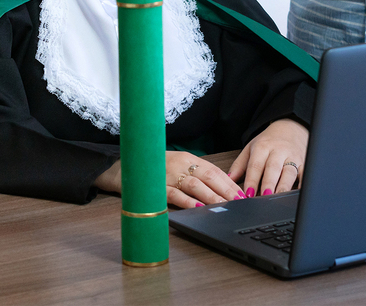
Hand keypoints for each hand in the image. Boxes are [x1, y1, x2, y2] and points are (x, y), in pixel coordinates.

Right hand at [94, 152, 244, 208]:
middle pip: (208, 177)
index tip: (241, 194)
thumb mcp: (177, 165)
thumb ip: (195, 173)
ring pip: (194, 186)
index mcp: (187, 158)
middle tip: (238, 202)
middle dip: (225, 191)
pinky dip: (187, 201)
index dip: (229, 182)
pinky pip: (174, 195)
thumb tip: (219, 186)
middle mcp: (179, 164)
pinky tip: (198, 207)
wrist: (125, 166)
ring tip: (224, 206)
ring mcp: (168, 175)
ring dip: (211, 197)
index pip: (213, 170)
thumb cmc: (154, 167)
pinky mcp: (156, 186)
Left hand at [229, 119, 308, 196]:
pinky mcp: (305, 162)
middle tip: (264, 197)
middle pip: (273, 168)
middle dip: (268, 183)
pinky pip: (305, 174)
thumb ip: (239, 165)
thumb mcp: (250, 148)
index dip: (252, 180)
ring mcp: (293, 157)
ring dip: (284, 186)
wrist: (290, 127)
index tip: (248, 194)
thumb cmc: (268, 141)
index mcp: (262, 147)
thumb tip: (229, 179)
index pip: (255, 165)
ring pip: (289, 172)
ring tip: (278, 197)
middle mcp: (278, 151)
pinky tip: (299, 194)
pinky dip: (304, 184)